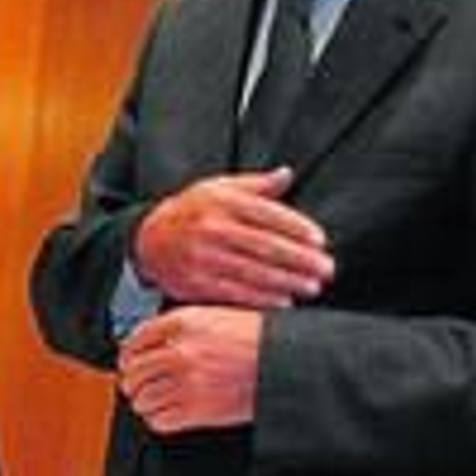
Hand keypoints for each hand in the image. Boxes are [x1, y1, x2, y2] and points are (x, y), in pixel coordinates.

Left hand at [117, 306, 262, 433]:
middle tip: (135, 385)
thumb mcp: (214, 315)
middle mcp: (180, 351)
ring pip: (143, 399)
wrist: (283, 361)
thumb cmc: (256, 338)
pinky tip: (165, 413)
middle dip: (131, 381)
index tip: (128, 362)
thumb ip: (180, 324)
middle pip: (133, 372)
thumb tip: (151, 340)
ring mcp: (188, 382)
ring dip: (144, 402)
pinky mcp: (198, 410)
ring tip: (150, 401)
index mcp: (183, 323)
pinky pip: (160, 420)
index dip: (127, 354)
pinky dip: (158, 419)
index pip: (135, 340)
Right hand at [134, 167, 333, 308]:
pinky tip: (283, 301)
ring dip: (287, 281)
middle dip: (300, 259)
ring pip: (253, 272)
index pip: (268, 214)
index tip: (320, 240)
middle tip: (326, 269)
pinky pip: (235, 293)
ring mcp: (202, 256)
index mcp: (222, 200)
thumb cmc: (193, 211)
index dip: (297, 228)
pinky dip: (262, 299)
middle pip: (265, 245)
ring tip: (311, 287)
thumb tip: (286, 174)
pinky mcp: (195, 282)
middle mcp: (212, 227)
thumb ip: (256, 185)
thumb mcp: (219, 188)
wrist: (149, 239)